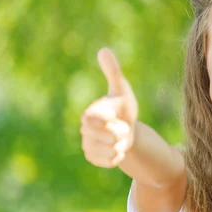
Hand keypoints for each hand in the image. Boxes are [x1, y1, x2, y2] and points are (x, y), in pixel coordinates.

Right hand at [80, 48, 138, 167]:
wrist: (127, 129)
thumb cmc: (122, 107)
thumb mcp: (121, 89)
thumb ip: (113, 72)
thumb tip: (103, 50)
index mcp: (90, 113)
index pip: (95, 121)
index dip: (109, 121)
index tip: (115, 117)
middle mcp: (84, 130)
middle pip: (111, 138)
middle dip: (123, 133)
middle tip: (122, 126)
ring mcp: (87, 145)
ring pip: (112, 151)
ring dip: (122, 145)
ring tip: (120, 137)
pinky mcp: (93, 158)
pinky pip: (112, 161)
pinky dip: (119, 156)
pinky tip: (117, 148)